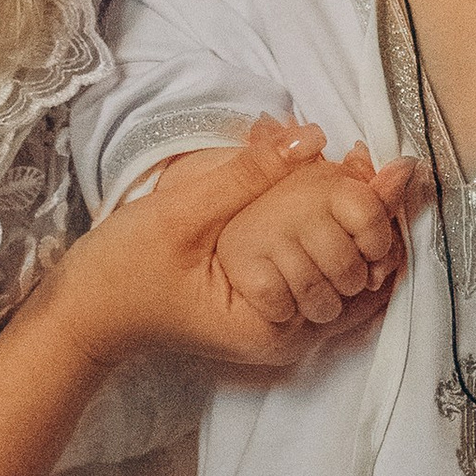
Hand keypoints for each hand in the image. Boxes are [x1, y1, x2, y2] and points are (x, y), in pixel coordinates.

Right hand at [43, 124, 388, 380]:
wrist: (82, 314)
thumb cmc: (121, 271)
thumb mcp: (181, 214)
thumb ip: (247, 175)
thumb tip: (311, 135)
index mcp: (272, 326)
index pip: (355, 274)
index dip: (377, 219)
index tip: (393, 171)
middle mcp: (285, 340)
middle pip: (360, 282)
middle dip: (377, 227)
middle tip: (389, 170)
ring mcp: (276, 331)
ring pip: (344, 283)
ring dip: (360, 236)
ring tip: (373, 182)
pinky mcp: (265, 315)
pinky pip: (319, 281)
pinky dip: (333, 247)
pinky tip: (336, 209)